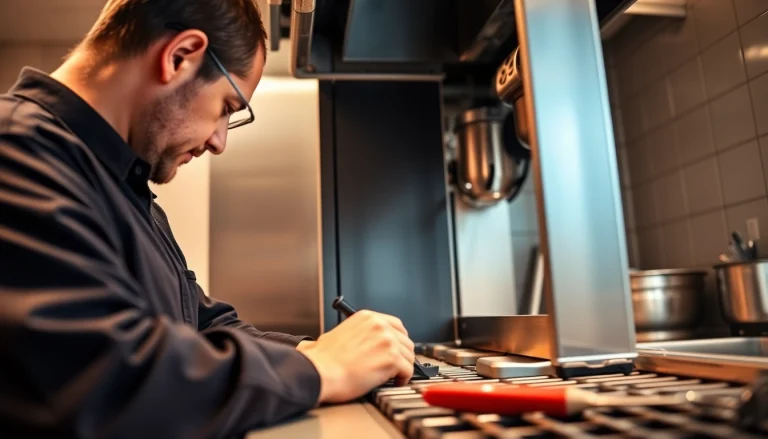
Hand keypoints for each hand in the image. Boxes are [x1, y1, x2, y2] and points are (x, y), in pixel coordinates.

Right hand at [298, 310, 414, 403]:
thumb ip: (356, 333)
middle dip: (402, 355)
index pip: (395, 325)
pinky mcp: (392, 359)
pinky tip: (396, 382)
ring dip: (403, 367)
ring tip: (394, 376)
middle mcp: (379, 325)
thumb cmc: (323, 359)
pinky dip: (404, 378)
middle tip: (397, 365)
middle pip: (405, 340)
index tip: (397, 348)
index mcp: (367, 317)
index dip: (398, 339)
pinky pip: (408, 370)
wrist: (320, 372)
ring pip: (409, 356)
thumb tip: (361, 341)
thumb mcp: (338, 333)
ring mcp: (387, 341)